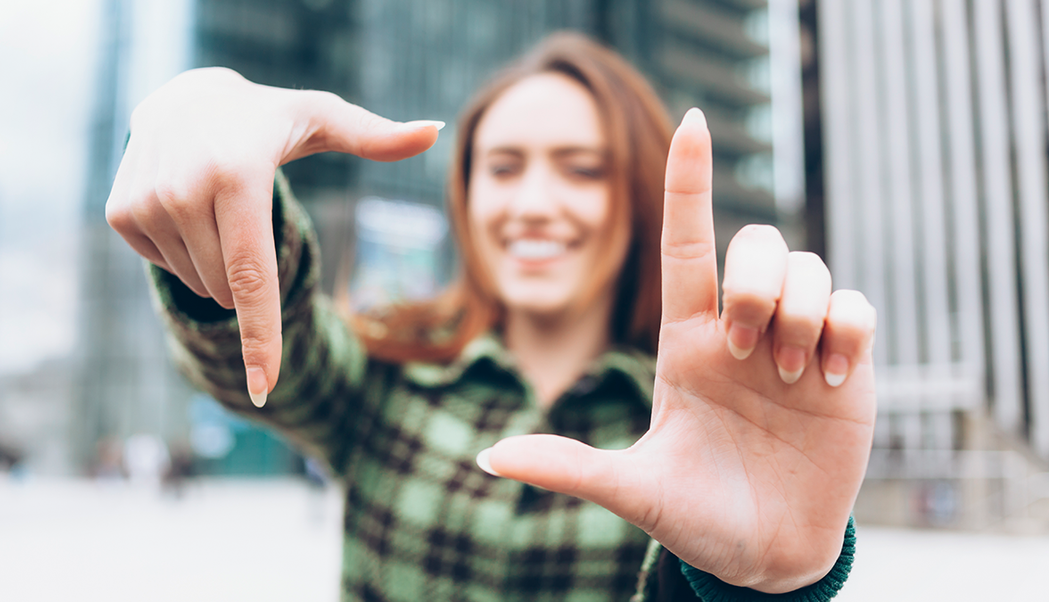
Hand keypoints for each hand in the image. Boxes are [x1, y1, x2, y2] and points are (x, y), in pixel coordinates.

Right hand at [105, 68, 442, 405]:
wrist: (183, 96)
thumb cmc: (268, 118)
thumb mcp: (323, 120)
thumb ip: (377, 137)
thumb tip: (434, 132)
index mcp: (238, 174)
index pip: (254, 277)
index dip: (261, 339)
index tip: (265, 391)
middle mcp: (185, 189)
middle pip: (229, 288)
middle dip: (249, 272)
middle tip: (250, 212)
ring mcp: (147, 202)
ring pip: (200, 283)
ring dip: (218, 260)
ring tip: (218, 201)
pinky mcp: (121, 213)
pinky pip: (167, 268)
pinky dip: (186, 251)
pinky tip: (187, 204)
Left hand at [478, 109, 875, 592]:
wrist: (765, 555)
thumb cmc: (695, 516)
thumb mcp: (633, 490)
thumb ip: (567, 467)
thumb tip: (486, 458)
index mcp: (683, 343)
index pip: (686, 245)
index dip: (688, 182)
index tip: (690, 121)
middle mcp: (739, 332)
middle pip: (756, 245)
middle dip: (755, 283)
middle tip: (743, 352)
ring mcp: (795, 346)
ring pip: (810, 267)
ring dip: (801, 313)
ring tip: (795, 378)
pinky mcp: (848, 364)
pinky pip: (858, 307)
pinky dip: (848, 331)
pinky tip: (833, 382)